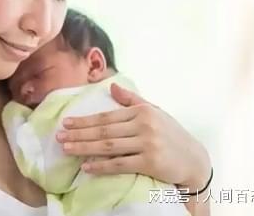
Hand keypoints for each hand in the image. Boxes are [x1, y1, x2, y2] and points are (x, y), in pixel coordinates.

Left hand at [56, 82, 210, 190]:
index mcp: (142, 111)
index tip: (66, 123)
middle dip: (79, 133)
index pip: (106, 116)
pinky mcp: (150, 163)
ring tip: (67, 149)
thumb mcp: (155, 112)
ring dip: (85, 148)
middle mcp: (144, 125)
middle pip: (104, 130)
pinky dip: (102, 166)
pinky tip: (87, 167)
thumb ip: (132, 100)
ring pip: (109, 146)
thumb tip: (114, 86)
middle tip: (59, 136)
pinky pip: (120, 164)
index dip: (84, 120)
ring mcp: (147, 144)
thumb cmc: (171, 135)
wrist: (195, 160)